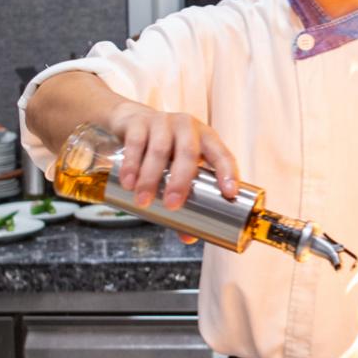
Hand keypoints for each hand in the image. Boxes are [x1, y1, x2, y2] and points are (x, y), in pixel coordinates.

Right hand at [103, 103, 238, 209]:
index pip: (222, 154)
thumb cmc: (166, 150)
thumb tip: (188, 237)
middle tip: (172, 205)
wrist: (133, 119)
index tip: (229, 193)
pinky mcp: (139, 122)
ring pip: (159, 150)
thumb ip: (184, 199)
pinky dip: (131, 164)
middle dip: (180, 181)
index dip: (227, 172)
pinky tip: (128, 182)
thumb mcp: (178, 168)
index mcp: (206, 138)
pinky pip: (136, 143)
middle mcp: (187, 127)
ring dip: (151, 177)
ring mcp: (163, 121)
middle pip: (188, 153)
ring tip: (143, 201)